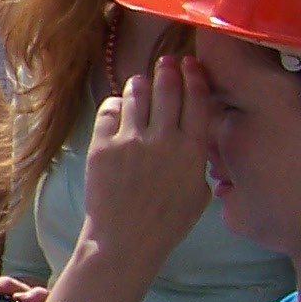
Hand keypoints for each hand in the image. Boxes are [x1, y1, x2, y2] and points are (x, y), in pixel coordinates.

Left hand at [76, 58, 214, 277]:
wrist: (125, 238)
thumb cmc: (166, 222)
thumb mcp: (199, 193)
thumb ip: (198, 162)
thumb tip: (193, 141)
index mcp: (193, 149)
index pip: (197, 101)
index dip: (195, 78)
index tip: (191, 65)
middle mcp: (164, 139)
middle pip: (167, 90)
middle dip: (167, 71)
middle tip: (165, 63)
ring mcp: (130, 140)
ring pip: (136, 95)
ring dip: (139, 84)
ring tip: (139, 81)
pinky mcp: (102, 146)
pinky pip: (108, 111)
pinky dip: (114, 104)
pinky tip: (117, 107)